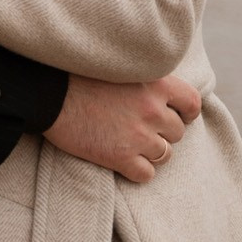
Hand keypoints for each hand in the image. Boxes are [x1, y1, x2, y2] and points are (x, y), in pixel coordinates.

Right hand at [45, 71, 202, 184]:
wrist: (49, 93)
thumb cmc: (79, 75)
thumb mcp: (121, 67)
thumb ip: (146, 80)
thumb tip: (162, 94)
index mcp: (156, 83)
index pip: (192, 103)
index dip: (186, 112)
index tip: (175, 114)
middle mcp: (153, 110)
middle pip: (177, 132)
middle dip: (162, 132)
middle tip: (140, 128)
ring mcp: (138, 136)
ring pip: (164, 154)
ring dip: (150, 151)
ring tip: (129, 143)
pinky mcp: (121, 158)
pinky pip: (146, 174)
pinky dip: (137, 170)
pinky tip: (122, 160)